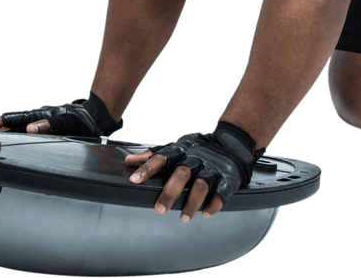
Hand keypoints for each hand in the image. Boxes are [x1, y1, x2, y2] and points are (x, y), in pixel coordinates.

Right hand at [0, 92, 122, 135]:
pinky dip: (11, 136)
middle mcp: (34, 118)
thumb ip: (47, 125)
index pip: (7, 120)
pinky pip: (22, 132)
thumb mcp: (64, 123)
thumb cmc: (81, 119)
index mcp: (36, 116)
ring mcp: (38, 122)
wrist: (95, 116)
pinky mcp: (44, 127)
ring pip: (12, 128)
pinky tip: (7, 141)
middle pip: (6, 124)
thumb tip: (29, 128)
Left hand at [125, 123, 263, 222]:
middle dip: (170, 192)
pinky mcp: (228, 178)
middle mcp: (196, 158)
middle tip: (159, 210)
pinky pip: (222, 192)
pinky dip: (214, 204)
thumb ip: (153, 155)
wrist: (232, 143)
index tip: (134, 180)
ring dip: (192, 203)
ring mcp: (213, 168)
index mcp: (181, 151)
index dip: (147, 169)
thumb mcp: (176, 147)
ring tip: (184, 217)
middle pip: (182, 174)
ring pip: (201, 185)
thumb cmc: (198, 149)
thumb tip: (128, 162)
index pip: (161, 158)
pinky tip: (206, 213)